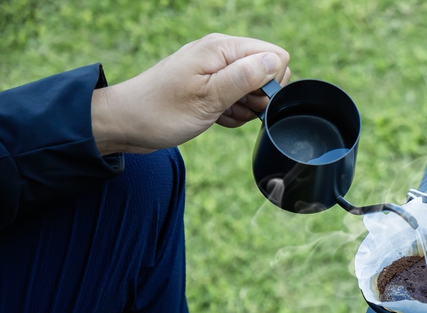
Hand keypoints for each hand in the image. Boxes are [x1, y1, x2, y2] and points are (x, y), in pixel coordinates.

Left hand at [91, 33, 290, 154]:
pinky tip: (216, 117)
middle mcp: (221, 54)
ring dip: (245, 108)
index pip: (275, 55)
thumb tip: (275, 61)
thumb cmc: (161, 111)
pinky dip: (232, 112)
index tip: (247, 99)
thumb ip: (244, 78)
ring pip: (255, 89)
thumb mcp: (207, 98)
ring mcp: (215, 69)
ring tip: (220, 114)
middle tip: (232, 108)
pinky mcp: (211, 85)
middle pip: (267, 72)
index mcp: (221, 49)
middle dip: (259, 97)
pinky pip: (238, 98)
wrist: (125, 123)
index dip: (270, 82)